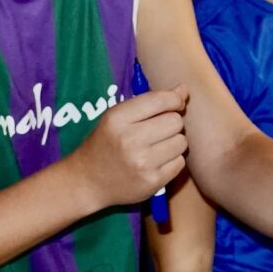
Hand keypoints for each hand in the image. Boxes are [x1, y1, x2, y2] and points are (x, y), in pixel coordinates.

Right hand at [68, 87, 188, 209]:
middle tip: (160, 130)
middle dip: (172, 123)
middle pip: (175, 121)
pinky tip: (157, 162)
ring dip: (174, 142)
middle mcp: (129, 140)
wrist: (88, 181)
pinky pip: (180, 163)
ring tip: (157, 146)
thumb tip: (185, 89)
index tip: (175, 104)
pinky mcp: (152, 182)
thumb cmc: (107, 143)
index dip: (175, 100)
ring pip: (181, 142)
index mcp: (117, 118)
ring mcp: (141, 163)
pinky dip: (173, 161)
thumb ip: (150, 101)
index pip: (160, 100)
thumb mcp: (117, 117)